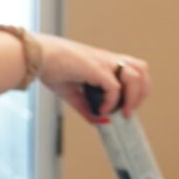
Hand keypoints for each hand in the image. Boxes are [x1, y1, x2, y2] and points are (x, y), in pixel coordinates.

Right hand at [36, 34, 150, 117]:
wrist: (37, 56)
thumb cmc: (51, 68)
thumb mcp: (72, 92)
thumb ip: (86, 107)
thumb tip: (99, 122)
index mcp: (105, 62)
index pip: (133, 70)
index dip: (136, 90)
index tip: (127, 107)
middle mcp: (107, 60)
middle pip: (142, 70)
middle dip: (141, 93)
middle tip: (130, 110)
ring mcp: (103, 62)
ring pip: (135, 75)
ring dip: (133, 97)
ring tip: (123, 112)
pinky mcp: (95, 68)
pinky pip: (114, 87)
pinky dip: (112, 102)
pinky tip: (102, 110)